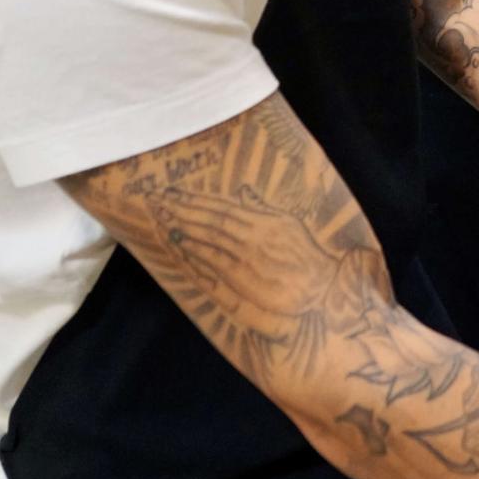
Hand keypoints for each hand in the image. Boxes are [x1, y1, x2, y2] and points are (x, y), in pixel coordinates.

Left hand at [152, 185, 339, 320]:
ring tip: (162, 216)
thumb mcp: (289, 224)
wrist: (320, 287)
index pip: (222, 207)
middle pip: (211, 219)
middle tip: (158, 199)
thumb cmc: (307, 255)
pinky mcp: (242, 277)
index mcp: (264, 219)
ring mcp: (246, 256)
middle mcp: (252, 235)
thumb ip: (263, 208)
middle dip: (183, 209)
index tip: (174, 193)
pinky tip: (179, 242)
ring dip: (184, 226)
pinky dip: (195, 250)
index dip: (196, 200)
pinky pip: (213, 261)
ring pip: (209, 238)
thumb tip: (243, 190)